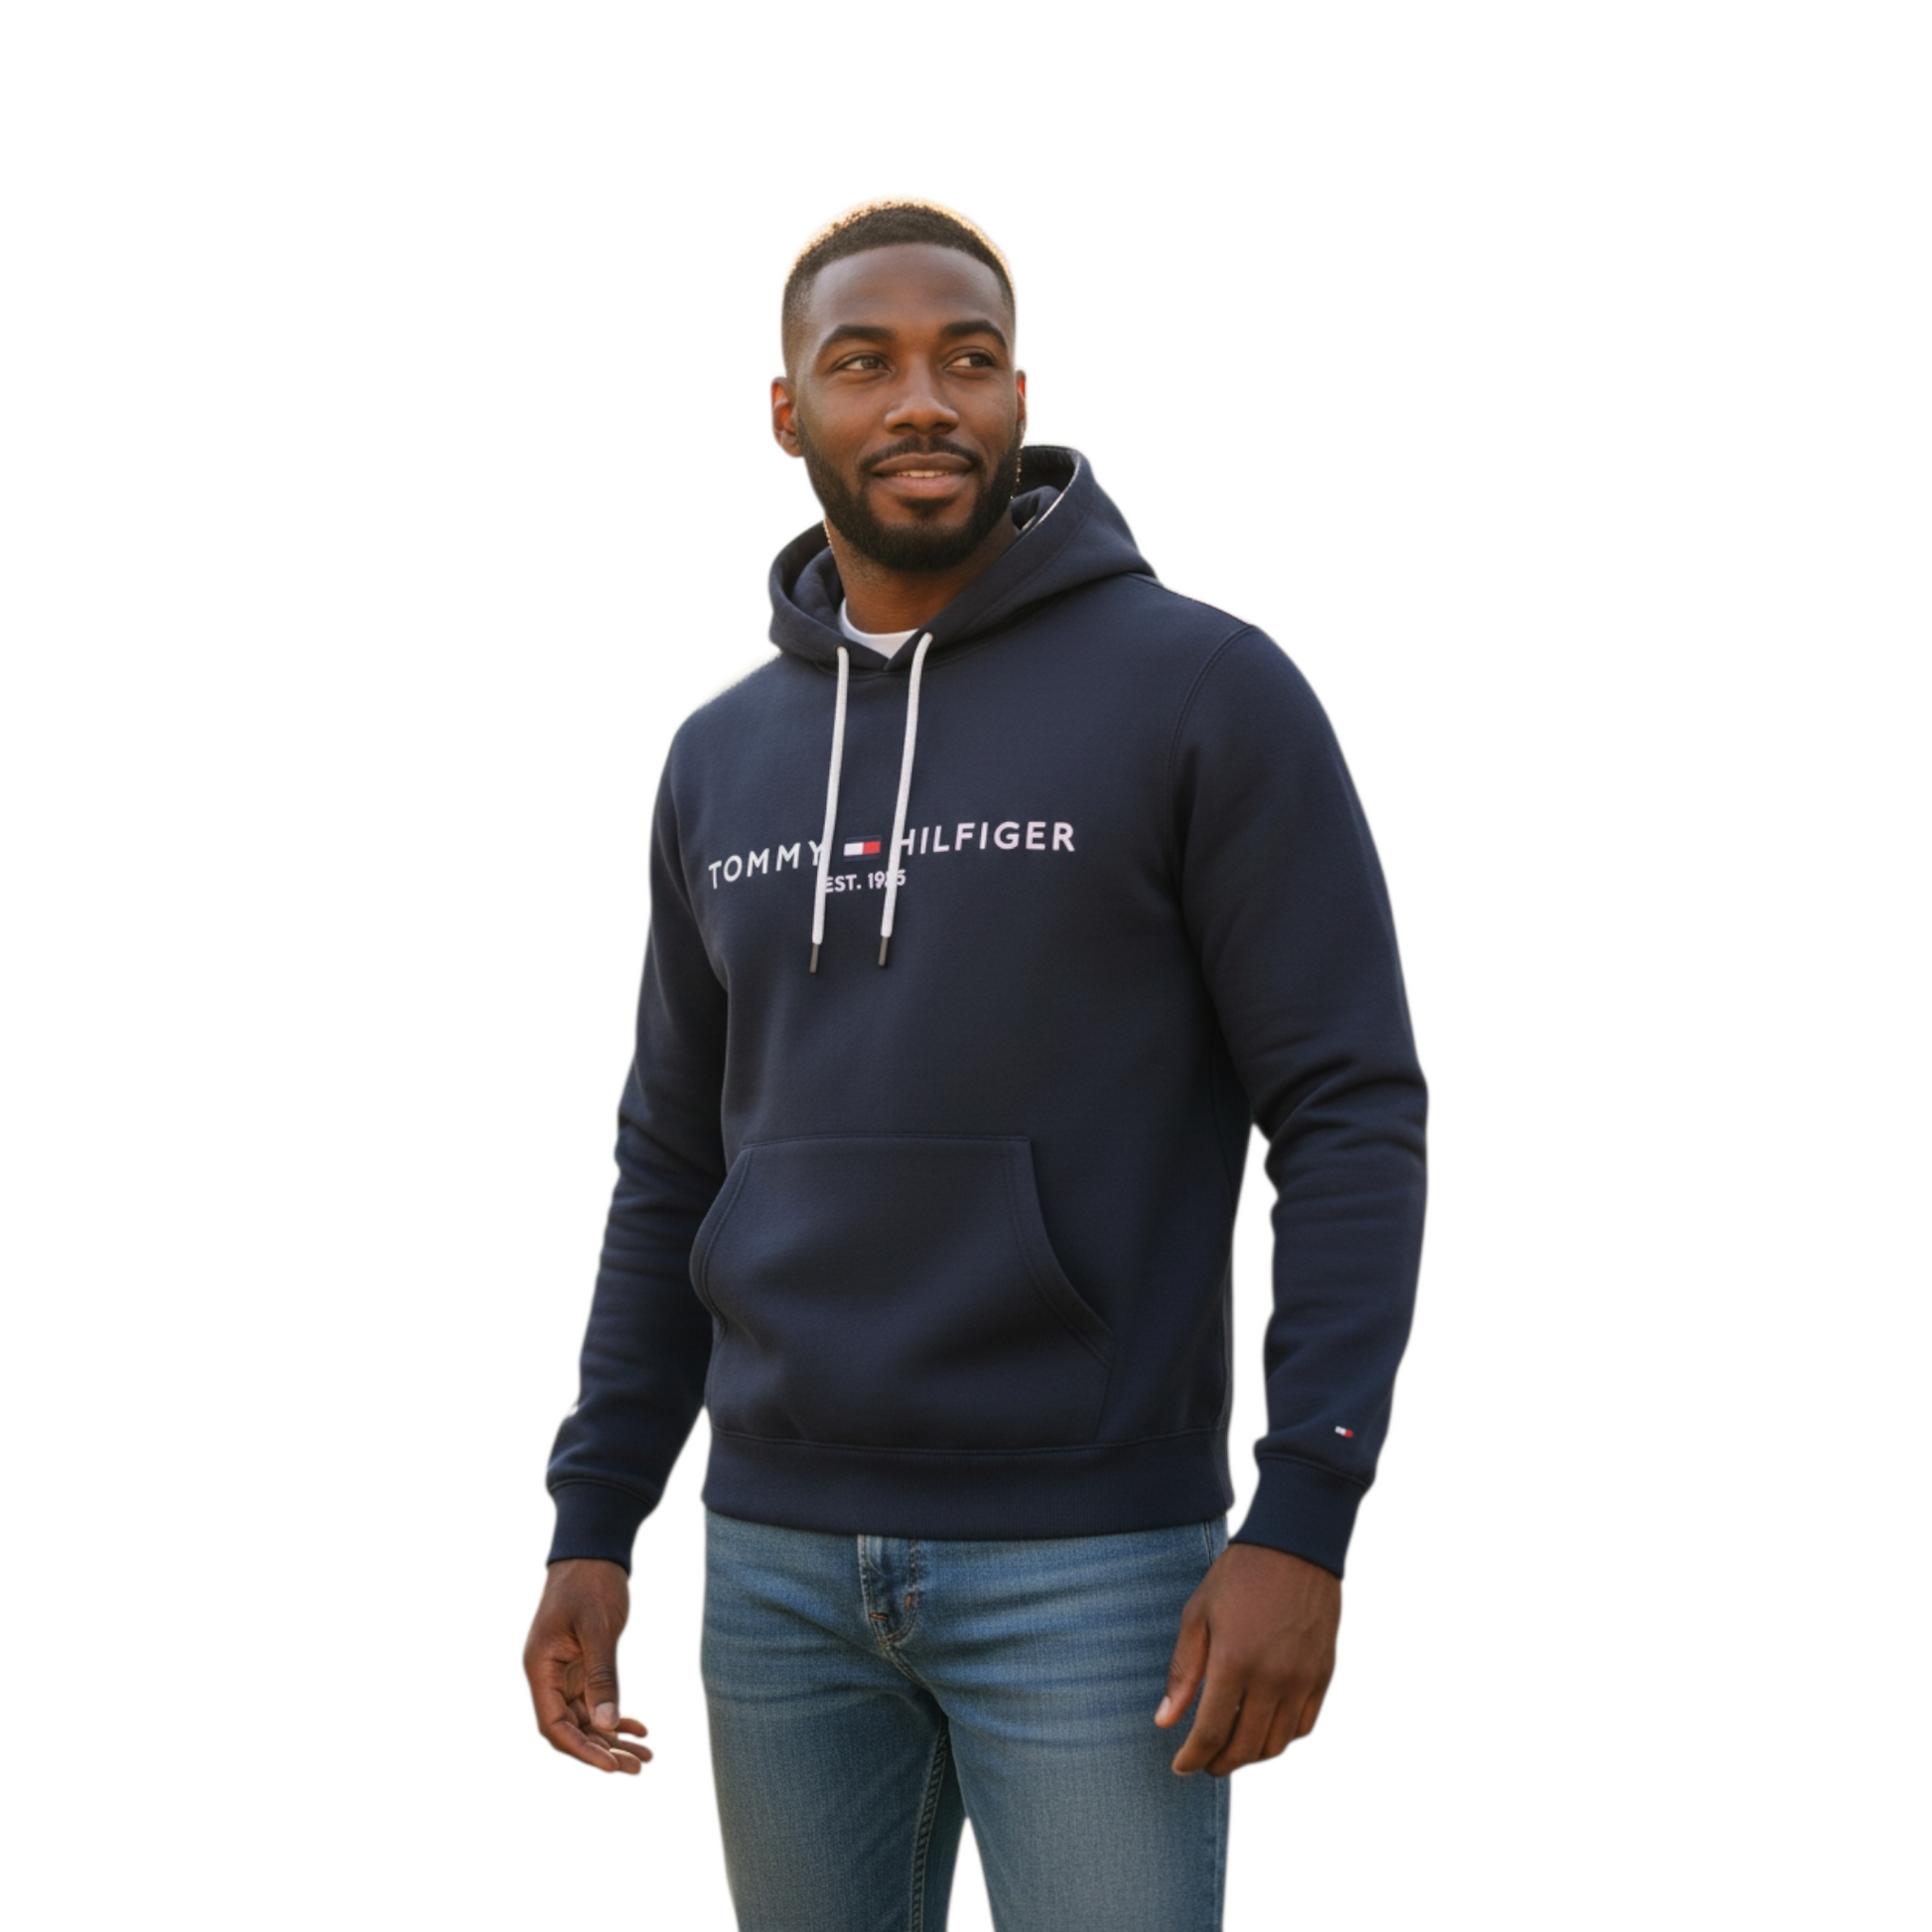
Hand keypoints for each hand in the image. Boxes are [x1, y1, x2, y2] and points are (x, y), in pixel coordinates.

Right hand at [524, 1557, 650, 1773]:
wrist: (593, 1551)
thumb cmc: (591, 1584)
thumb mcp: (599, 1629)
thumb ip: (602, 1676)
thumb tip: (608, 1726)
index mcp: (540, 1667)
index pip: (554, 1724)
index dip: (581, 1750)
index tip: (610, 1766)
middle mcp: (548, 1675)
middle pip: (570, 1728)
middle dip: (602, 1751)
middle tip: (637, 1766)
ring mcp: (564, 1672)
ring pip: (585, 1719)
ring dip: (612, 1738)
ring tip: (645, 1755)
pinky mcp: (581, 1666)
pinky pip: (595, 1701)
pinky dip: (615, 1716)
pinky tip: (639, 1728)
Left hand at [1156, 1542, 1339, 1776]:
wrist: (1295, 1547)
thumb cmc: (1239, 1576)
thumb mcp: (1198, 1615)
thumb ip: (1183, 1672)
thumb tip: (1165, 1722)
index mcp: (1235, 1662)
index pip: (1211, 1732)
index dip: (1194, 1757)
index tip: (1181, 1767)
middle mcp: (1272, 1679)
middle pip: (1245, 1747)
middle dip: (1219, 1763)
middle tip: (1203, 1762)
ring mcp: (1301, 1680)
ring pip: (1276, 1744)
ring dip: (1250, 1755)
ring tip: (1230, 1748)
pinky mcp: (1322, 1676)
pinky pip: (1302, 1726)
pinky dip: (1281, 1738)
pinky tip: (1263, 1729)